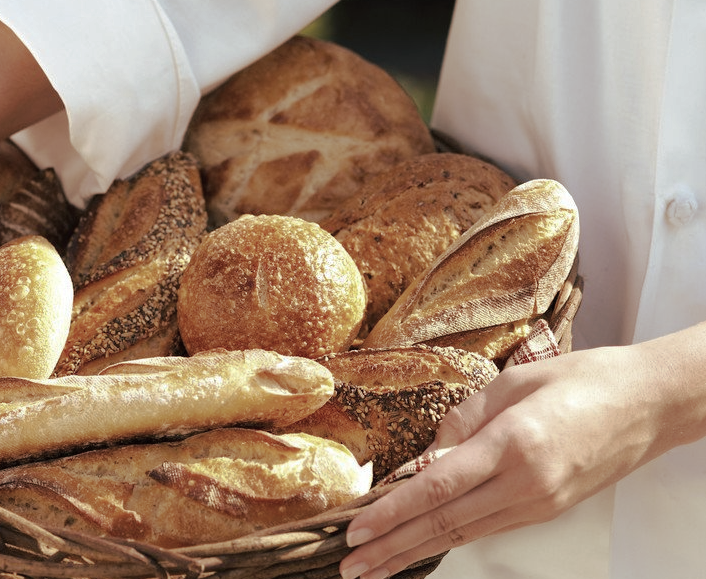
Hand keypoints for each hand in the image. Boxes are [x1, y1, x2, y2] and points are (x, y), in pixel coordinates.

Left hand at [339, 323, 705, 578]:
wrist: (646, 404)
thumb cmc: (582, 381)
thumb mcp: (513, 382)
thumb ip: (463, 419)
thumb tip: (427, 454)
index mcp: (513, 444)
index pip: (438, 487)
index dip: (393, 512)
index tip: (357, 528)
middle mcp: (525, 483)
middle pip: (444, 522)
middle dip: (393, 547)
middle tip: (353, 564)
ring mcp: (538, 503)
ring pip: (463, 534)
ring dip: (414, 552)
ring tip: (376, 567)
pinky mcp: (545, 510)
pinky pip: (486, 528)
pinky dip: (447, 539)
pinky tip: (421, 546)